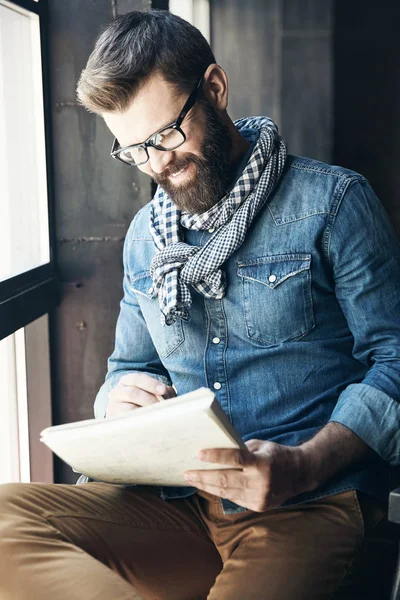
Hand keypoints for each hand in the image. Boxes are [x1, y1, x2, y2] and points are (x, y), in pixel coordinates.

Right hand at [106, 373, 175, 417]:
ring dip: (145, 412)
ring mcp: (113, 407)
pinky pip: (127, 422)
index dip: (151, 384)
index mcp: (126, 381)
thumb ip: (163, 391)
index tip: (163, 390)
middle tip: (162, 406)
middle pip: (132, 393)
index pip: (137, 379)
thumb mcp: (152, 392)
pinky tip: (149, 423)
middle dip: (150, 399)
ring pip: (129, 409)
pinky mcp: (114, 420)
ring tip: (157, 415)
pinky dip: (140, 422)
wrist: (126, 413)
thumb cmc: (145, 400)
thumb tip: (169, 394)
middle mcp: (117, 392)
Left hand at [184, 439, 312, 511]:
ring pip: (227, 492)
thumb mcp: (260, 445)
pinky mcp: (258, 506)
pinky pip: (234, 499)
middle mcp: (261, 483)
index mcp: (262, 463)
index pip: (235, 459)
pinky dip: (219, 492)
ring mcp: (259, 497)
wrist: (300, 474)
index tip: (198, 454)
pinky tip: (207, 487)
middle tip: (186, 473)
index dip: (216, 457)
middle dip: (203, 476)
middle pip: (226, 480)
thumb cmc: (276, 454)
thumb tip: (215, 451)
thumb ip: (240, 449)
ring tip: (192, 480)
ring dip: (207, 486)